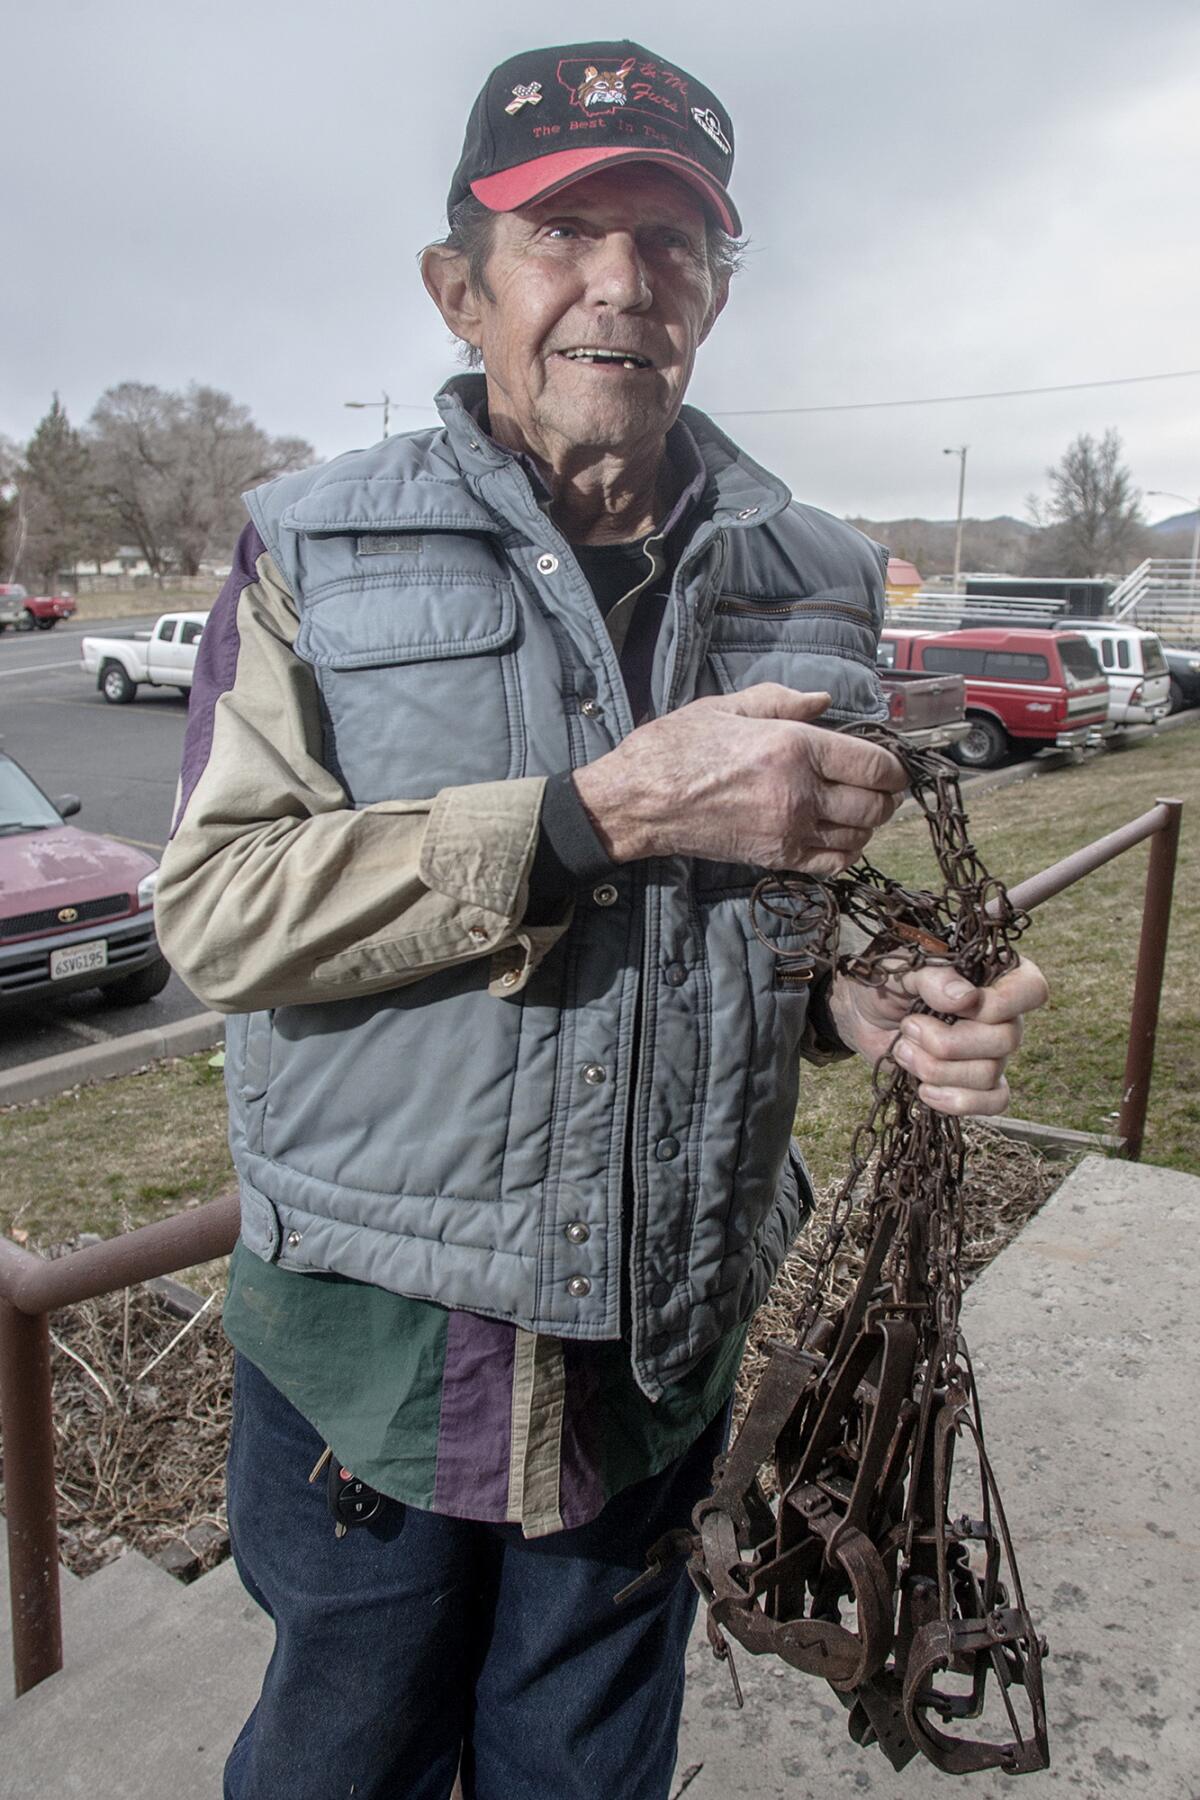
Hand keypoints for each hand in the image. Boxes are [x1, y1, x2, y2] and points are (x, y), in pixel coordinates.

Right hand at [572, 684, 907, 874]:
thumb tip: (824, 701)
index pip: (874, 766)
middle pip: (874, 804)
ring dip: (867, 823)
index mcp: (794, 747)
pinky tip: (837, 834)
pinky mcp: (775, 857)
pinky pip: (834, 863)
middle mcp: (799, 793)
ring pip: (859, 836)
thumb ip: (783, 702)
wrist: (640, 800)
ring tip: (857, 808)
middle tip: (879, 786)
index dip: (894, 767)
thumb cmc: (677, 748)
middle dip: (885, 796)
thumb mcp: (729, 708)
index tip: (892, 765)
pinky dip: (846, 850)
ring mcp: (789, 830)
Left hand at [827, 954, 1048, 1116]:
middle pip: (1006, 1040)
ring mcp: (992, 1051)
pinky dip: (957, 1102)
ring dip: (935, 1068)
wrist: (864, 1013)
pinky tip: (925, 1091)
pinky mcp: (976, 1082)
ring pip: (988, 1074)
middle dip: (947, 1042)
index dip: (1000, 1004)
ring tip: (903, 1049)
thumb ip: (935, 977)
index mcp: (996, 976)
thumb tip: (967, 999)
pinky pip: (993, 1102)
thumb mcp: (905, 968)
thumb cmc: (890, 981)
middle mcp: (1003, 1015)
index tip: (957, 1005)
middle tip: (909, 1026)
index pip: (1031, 989)